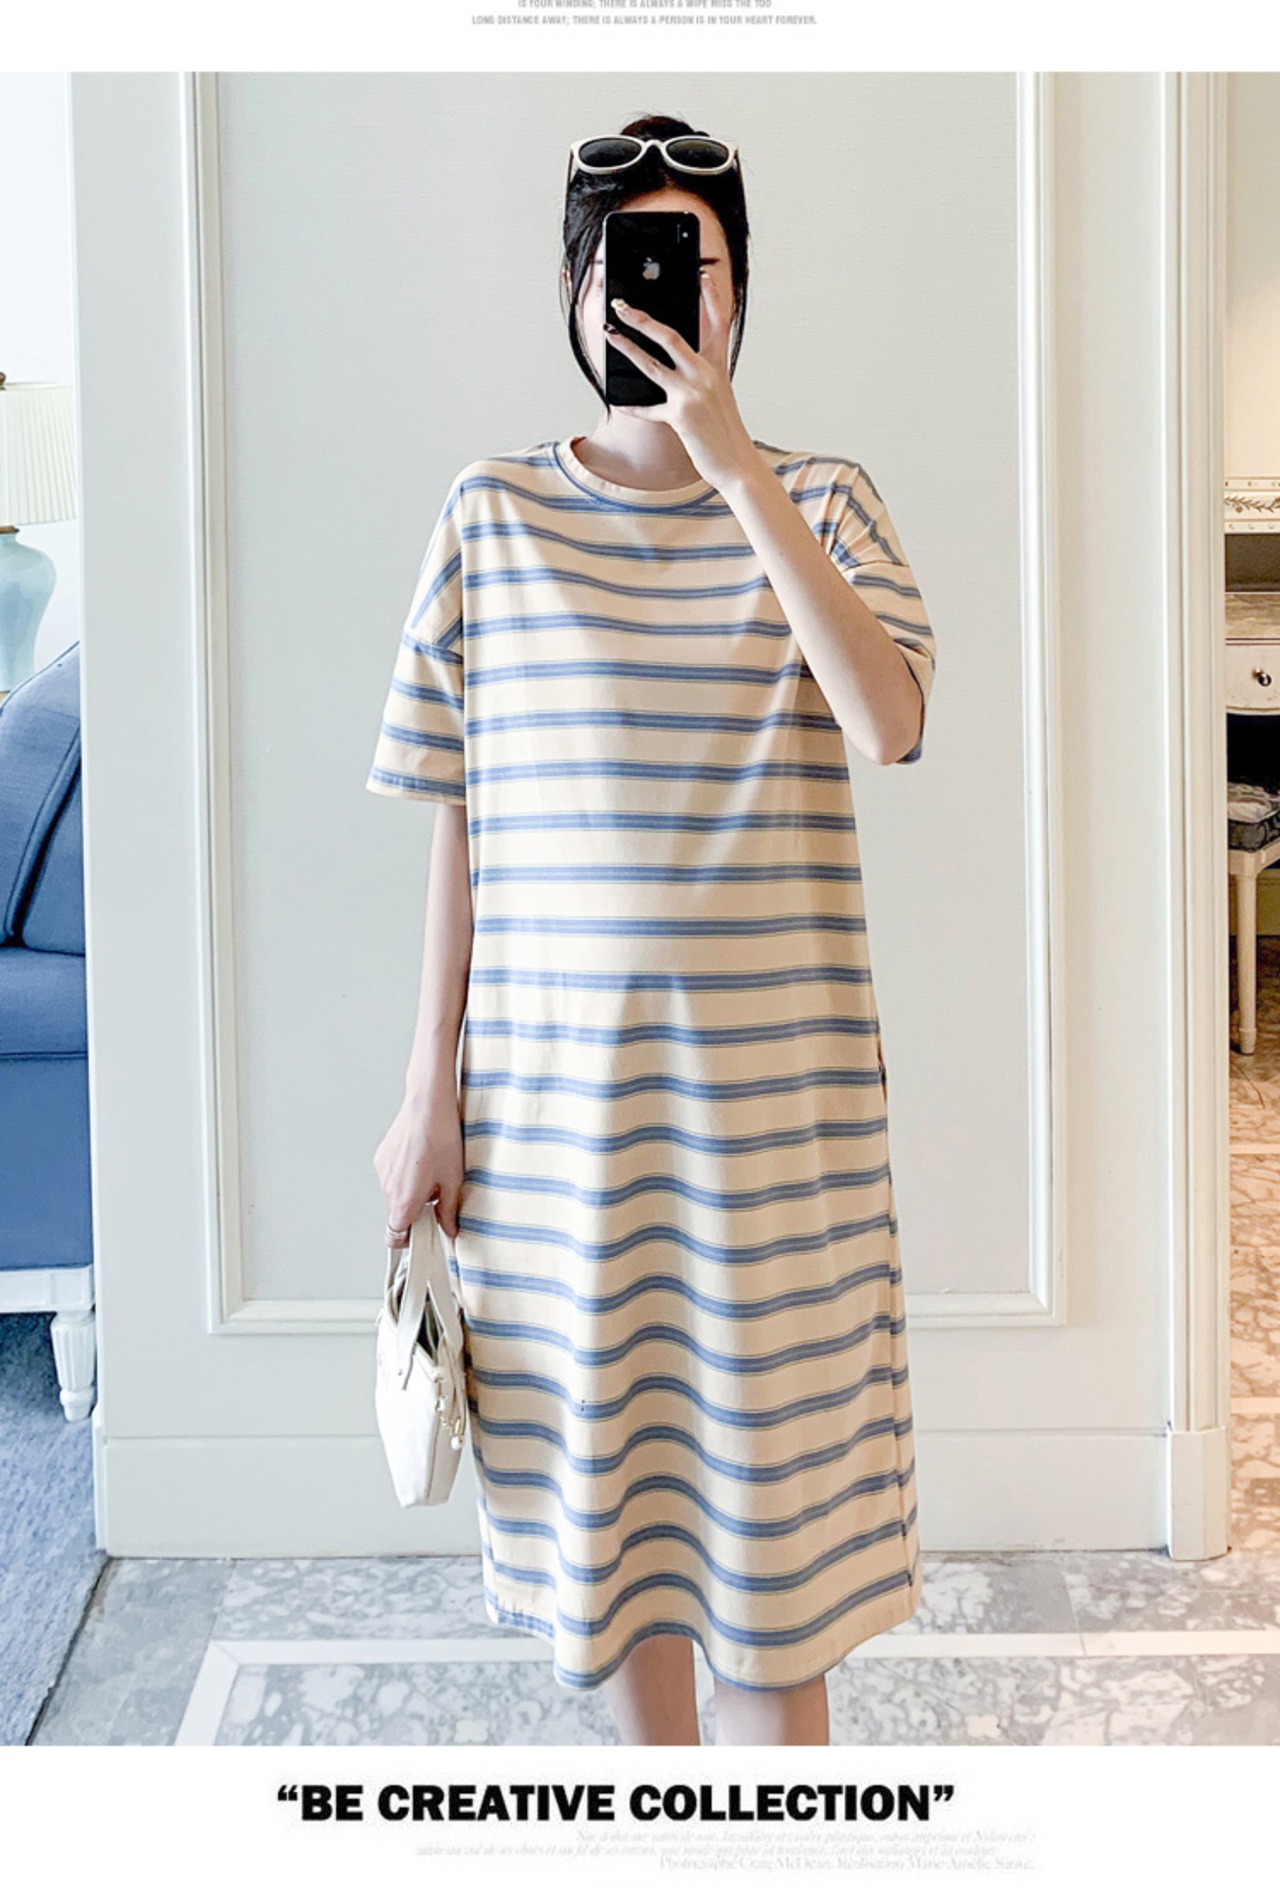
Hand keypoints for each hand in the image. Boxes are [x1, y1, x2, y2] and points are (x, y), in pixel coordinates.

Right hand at [374, 1083, 464, 1239]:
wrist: (427, 1106)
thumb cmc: (440, 1138)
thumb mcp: (453, 1179)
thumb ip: (448, 1210)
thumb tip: (449, 1228)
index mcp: (404, 1201)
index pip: (394, 1236)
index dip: (409, 1239)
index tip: (423, 1234)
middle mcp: (388, 1189)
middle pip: (397, 1214)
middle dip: (416, 1210)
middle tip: (437, 1196)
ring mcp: (382, 1172)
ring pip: (395, 1194)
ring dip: (410, 1191)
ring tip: (432, 1171)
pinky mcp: (381, 1157)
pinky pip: (392, 1176)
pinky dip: (404, 1174)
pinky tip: (422, 1158)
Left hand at [605, 284, 758, 492]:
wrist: (737, 464)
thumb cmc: (726, 432)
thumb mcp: (720, 397)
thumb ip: (700, 377)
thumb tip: (676, 366)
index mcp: (719, 366)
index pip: (718, 323)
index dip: (711, 297)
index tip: (700, 276)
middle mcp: (706, 375)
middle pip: (670, 337)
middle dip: (643, 318)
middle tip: (623, 305)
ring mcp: (692, 394)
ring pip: (652, 363)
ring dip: (626, 346)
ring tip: (609, 333)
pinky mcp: (680, 416)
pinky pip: (648, 409)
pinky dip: (632, 407)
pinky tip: (618, 401)